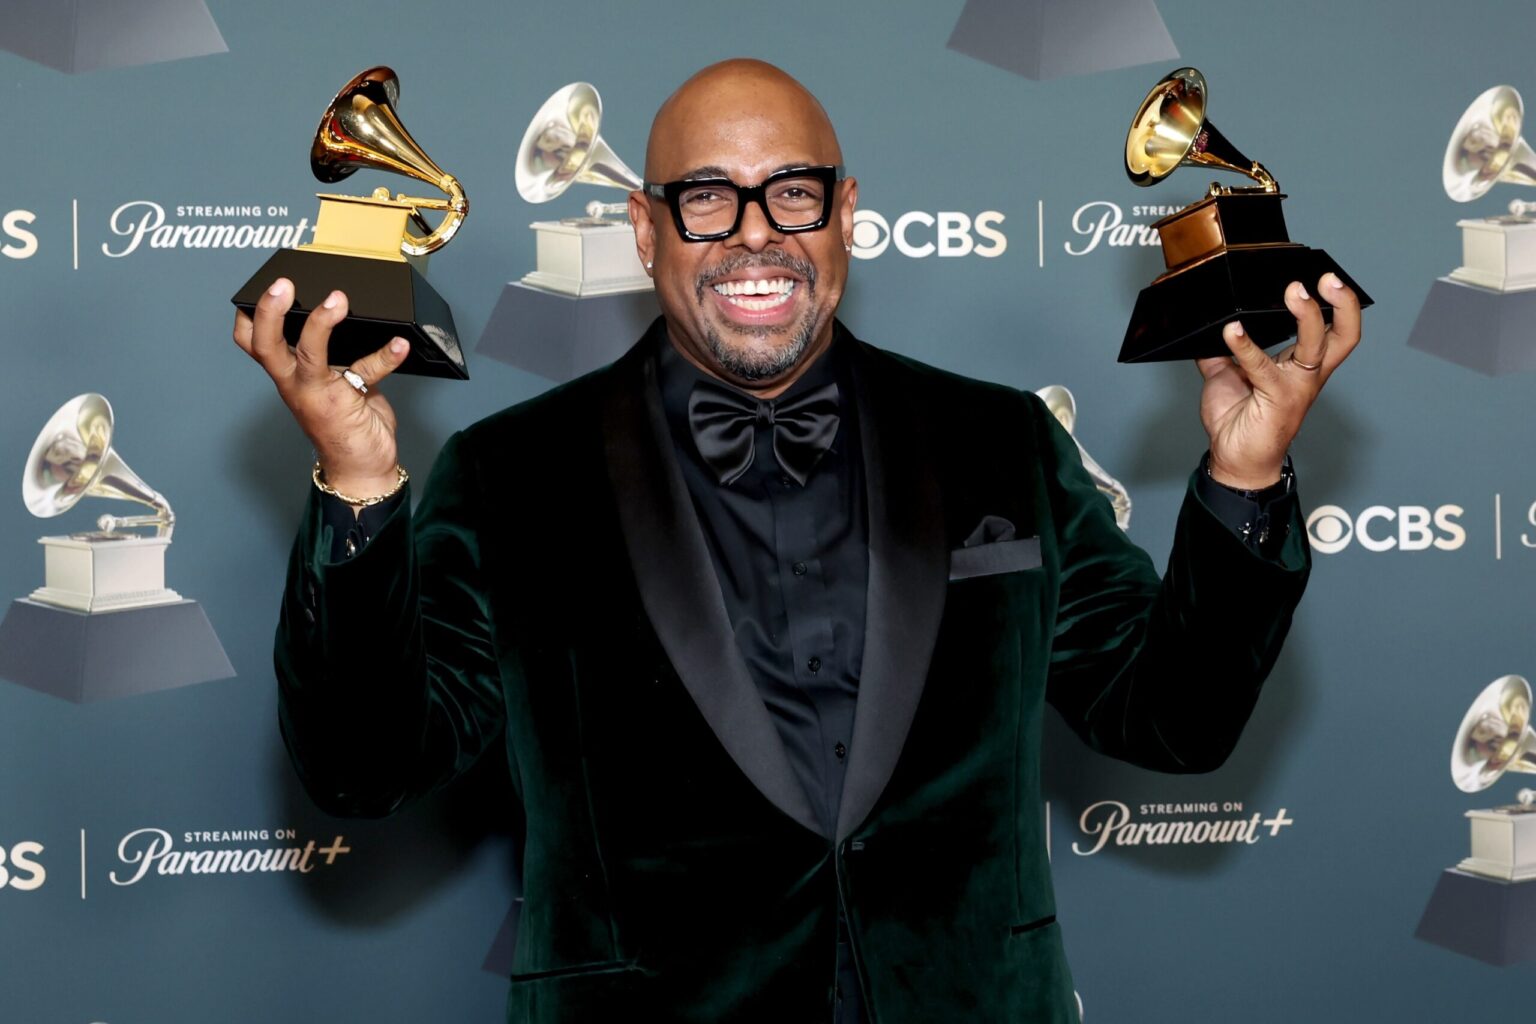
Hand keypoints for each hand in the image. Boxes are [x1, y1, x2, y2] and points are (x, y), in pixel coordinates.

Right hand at [232, 278, 410, 498]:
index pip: (254, 343)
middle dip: (270, 312)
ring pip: (309, 355)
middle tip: (283, 285)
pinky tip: (399, 344)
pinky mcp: (348, 402)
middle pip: (266, 346)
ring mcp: (318, 393)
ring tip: (338, 299)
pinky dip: (386, 355)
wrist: (362, 466)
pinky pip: (367, 372)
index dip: (250, 316)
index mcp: (287, 373)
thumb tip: (344, 313)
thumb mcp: (330, 379)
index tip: (260, 286)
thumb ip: (332, 352)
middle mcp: (296, 383)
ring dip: (322, 324)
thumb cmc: (346, 419)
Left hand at [1196, 273, 1361, 489]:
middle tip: (1327, 279)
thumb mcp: (1227, 375)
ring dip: (1307, 316)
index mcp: (1302, 365)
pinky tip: (1231, 331)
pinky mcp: (1276, 399)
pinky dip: (1246, 346)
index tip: (1329, 277)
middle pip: (1343, 336)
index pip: (1336, 330)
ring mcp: (1296, 386)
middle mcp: (1308, 374)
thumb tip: (1203, 325)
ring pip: (1315, 346)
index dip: (1341, 304)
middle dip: (1343, 304)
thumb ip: (1220, 350)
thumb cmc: (1239, 420)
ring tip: (1293, 291)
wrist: (1233, 458)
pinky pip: (1262, 366)